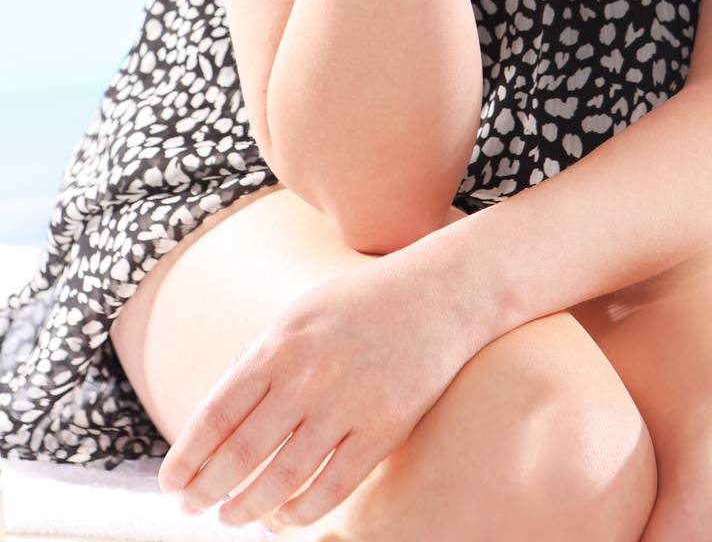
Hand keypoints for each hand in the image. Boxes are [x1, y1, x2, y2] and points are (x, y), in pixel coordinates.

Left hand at [156, 242, 487, 531]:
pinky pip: (333, 486)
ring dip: (249, 507)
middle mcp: (310, 376)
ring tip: (231, 518)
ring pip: (284, 478)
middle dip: (209, 489)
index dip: (188, 457)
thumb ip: (259, 361)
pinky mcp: (385, 428)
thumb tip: (214, 421)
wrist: (439, 293)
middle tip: (193, 508)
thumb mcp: (300, 315)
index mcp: (281, 344)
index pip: (218, 415)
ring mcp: (349, 404)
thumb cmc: (361, 304)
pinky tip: (282, 518)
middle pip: (243, 453)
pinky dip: (300, 511)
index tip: (172, 483)